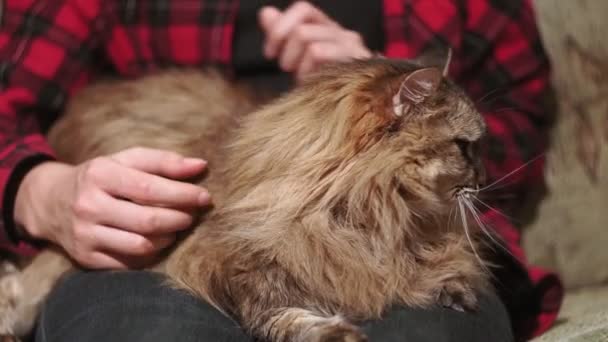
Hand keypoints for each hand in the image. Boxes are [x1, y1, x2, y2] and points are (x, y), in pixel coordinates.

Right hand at [14, 147, 209, 268]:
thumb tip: (201, 165)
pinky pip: (130, 262)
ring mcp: (85, 235)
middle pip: (148, 220)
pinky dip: (152, 253)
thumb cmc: (101, 178)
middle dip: (180, 218)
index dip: (183, 194)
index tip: (205, 197)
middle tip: (193, 214)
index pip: (149, 188)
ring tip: (177, 227)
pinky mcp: (86, 258)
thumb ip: (164, 161)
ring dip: (169, 237)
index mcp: (99, 175)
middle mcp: (88, 205)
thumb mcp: (125, 160)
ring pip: (142, 245)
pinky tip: (158, 240)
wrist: (51, 202)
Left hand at [259, 1, 371, 81]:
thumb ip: (281, 34)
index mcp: (328, 28)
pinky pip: (318, 52)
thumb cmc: (320, 84)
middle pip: (301, 29)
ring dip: (296, 64)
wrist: (347, 111)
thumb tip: (266, 13)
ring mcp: (351, 45)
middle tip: (288, 70)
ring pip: (307, 40)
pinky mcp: (354, 61)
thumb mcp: (295, 58)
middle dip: (286, 52)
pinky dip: (307, 70)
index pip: (303, 9)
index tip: (270, 53)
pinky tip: (312, 83)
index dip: (280, 28)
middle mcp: (342, 32)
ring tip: (301, 78)